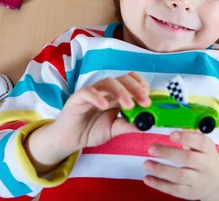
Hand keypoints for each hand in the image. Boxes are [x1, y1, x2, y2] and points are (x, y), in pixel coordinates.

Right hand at [25, 72, 150, 173]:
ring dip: (120, 92)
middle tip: (145, 102)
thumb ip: (128, 125)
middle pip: (123, 79)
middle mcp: (106, 90)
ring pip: (108, 82)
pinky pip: (88, 92)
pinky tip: (104, 106)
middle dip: (136, 89)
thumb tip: (147, 124)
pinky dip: (97, 97)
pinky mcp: (78, 97)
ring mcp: (92, 92)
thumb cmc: (91, 130)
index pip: (131, 81)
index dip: (141, 85)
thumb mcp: (114, 130)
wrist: (69, 139)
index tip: (149, 97)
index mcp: (116, 95)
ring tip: (128, 105)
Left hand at [143, 131, 218, 200]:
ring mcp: (198, 180)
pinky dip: (159, 184)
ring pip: (180, 176)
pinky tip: (148, 178)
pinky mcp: (190, 193)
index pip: (200, 142)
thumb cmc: (207, 159)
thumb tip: (173, 122)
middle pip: (188, 159)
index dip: (186, 137)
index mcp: (208, 150)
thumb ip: (190, 136)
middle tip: (152, 148)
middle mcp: (205, 165)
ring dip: (160, 170)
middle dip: (168, 153)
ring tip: (147, 163)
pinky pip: (174, 190)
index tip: (172, 134)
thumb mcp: (204, 146)